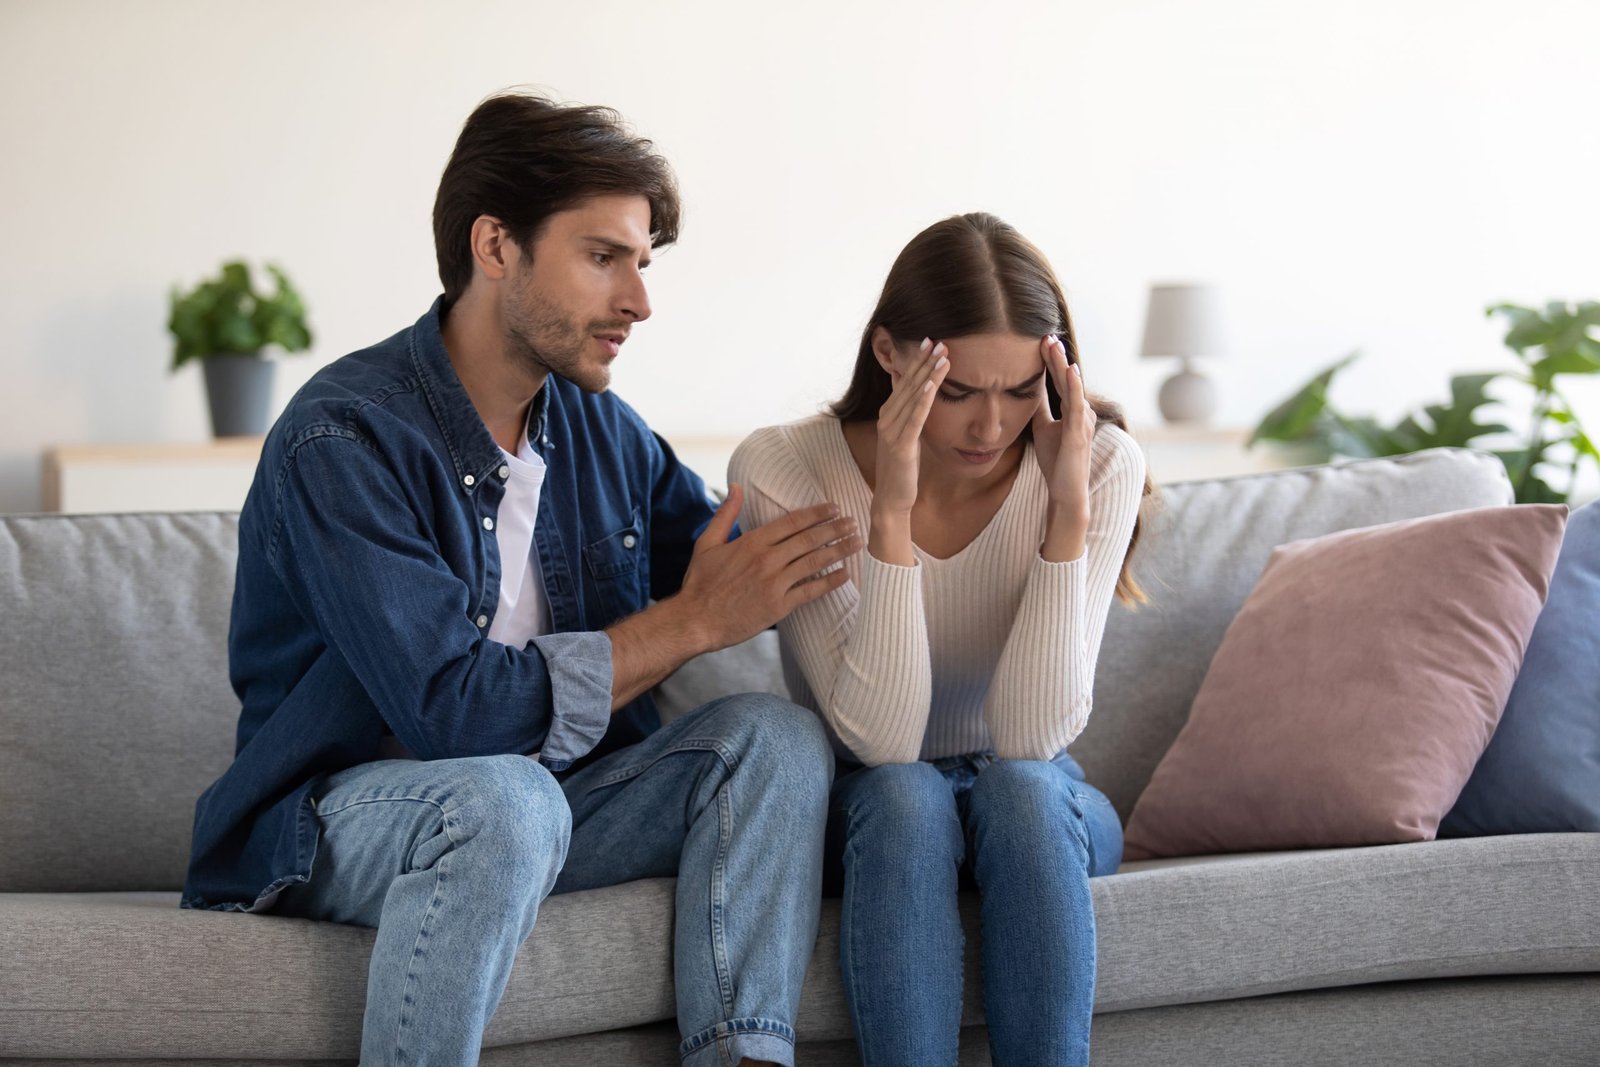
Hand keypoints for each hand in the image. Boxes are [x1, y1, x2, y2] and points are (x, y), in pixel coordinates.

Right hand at [674, 484, 860, 650]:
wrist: (695, 620)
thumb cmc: (700, 583)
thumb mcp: (707, 543)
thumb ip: (725, 514)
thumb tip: (736, 487)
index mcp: (751, 542)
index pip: (792, 522)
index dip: (816, 513)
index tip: (834, 508)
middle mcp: (766, 560)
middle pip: (808, 539)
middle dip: (834, 528)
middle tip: (853, 522)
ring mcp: (774, 583)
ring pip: (814, 562)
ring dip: (839, 550)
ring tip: (856, 542)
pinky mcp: (778, 606)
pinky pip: (811, 591)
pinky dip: (830, 582)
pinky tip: (845, 574)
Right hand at [874, 338, 949, 514]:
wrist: (891, 498)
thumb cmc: (901, 468)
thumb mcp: (905, 435)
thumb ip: (908, 414)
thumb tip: (914, 393)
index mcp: (887, 414)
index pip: (903, 381)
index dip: (916, 361)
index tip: (930, 341)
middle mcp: (886, 418)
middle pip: (907, 384)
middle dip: (924, 361)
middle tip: (939, 341)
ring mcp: (891, 432)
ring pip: (912, 397)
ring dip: (928, 376)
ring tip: (942, 356)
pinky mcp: (901, 445)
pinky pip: (914, 419)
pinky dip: (922, 401)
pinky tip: (930, 386)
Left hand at [1031, 333, 1094, 516]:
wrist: (1065, 490)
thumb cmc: (1056, 461)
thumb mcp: (1043, 427)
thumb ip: (1041, 408)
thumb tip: (1028, 388)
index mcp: (1072, 410)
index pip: (1060, 380)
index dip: (1051, 361)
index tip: (1041, 341)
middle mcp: (1081, 411)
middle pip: (1067, 378)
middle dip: (1057, 356)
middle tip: (1047, 334)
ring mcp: (1083, 421)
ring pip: (1072, 386)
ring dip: (1063, 364)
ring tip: (1054, 345)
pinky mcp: (1079, 432)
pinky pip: (1077, 405)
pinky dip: (1074, 386)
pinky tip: (1070, 370)